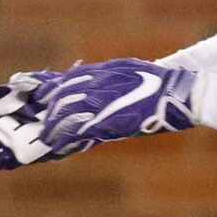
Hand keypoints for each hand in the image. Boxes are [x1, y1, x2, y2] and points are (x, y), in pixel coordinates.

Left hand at [32, 57, 196, 157]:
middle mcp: (97, 84)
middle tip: (41, 121)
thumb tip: (101, 77)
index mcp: (104, 71)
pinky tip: (56, 146)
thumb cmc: (160, 82)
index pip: (69, 79)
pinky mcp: (105, 119)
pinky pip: (77, 129)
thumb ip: (113, 74)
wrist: (175, 93)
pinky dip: (64, 137)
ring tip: (45, 137)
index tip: (41, 96)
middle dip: (49, 109)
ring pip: (65, 112)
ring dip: (52, 125)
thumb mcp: (132, 69)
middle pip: (63, 95)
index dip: (52, 88)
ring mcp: (100, 101)